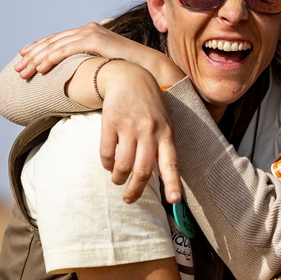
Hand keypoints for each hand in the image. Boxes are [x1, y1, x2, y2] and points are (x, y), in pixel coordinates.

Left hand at [14, 22, 183, 85]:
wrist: (149, 68)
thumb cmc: (128, 71)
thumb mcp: (102, 66)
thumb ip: (88, 65)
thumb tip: (73, 77)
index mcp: (89, 33)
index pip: (57, 40)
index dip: (38, 49)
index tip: (23, 59)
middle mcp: (88, 30)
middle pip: (53, 41)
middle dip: (32, 55)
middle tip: (18, 69)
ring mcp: (92, 33)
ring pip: (56, 45)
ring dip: (37, 59)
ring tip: (24, 72)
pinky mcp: (96, 40)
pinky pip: (68, 49)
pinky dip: (52, 58)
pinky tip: (41, 68)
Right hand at [94, 60, 182, 204]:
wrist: (130, 78)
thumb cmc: (151, 107)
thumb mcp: (165, 123)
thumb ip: (163, 146)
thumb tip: (161, 176)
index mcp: (167, 133)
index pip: (171, 162)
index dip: (173, 183)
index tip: (174, 201)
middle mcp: (150, 131)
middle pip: (143, 170)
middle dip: (135, 190)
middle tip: (129, 199)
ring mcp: (130, 126)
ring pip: (122, 166)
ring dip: (118, 179)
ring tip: (118, 180)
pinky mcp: (111, 123)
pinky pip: (106, 154)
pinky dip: (107, 164)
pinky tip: (109, 164)